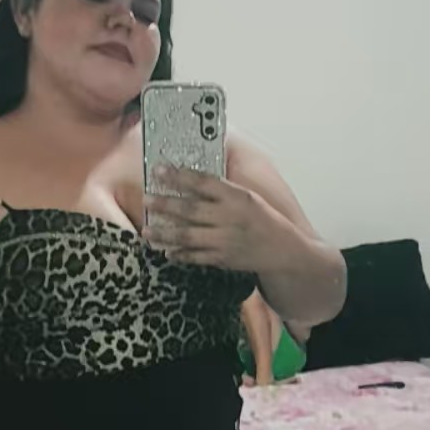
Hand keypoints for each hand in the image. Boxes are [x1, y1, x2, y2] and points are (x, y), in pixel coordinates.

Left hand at [142, 165, 280, 270]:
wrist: (283, 251)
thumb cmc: (263, 220)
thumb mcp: (248, 197)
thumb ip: (222, 191)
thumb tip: (191, 180)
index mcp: (237, 197)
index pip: (203, 182)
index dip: (178, 176)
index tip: (159, 170)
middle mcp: (229, 218)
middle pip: (190, 209)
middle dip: (165, 204)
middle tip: (147, 199)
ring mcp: (224, 240)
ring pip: (187, 236)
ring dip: (165, 233)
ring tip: (147, 230)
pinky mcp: (222, 259)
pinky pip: (195, 256)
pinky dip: (179, 254)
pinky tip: (166, 251)